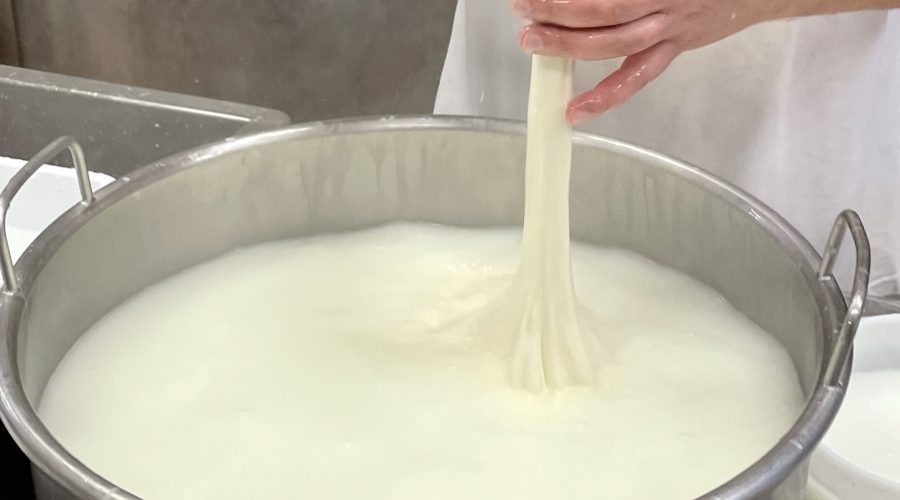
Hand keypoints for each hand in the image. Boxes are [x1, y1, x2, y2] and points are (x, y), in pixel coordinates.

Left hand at [512, 0, 797, 122]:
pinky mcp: (674, 48)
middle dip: (558, 12)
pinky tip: (575, 110)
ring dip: (568, 44)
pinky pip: (637, 76)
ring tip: (532, 41)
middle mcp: (668, 2)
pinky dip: (605, 95)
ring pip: (615, 43)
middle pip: (605, 10)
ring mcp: (671, 28)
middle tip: (524, 10)